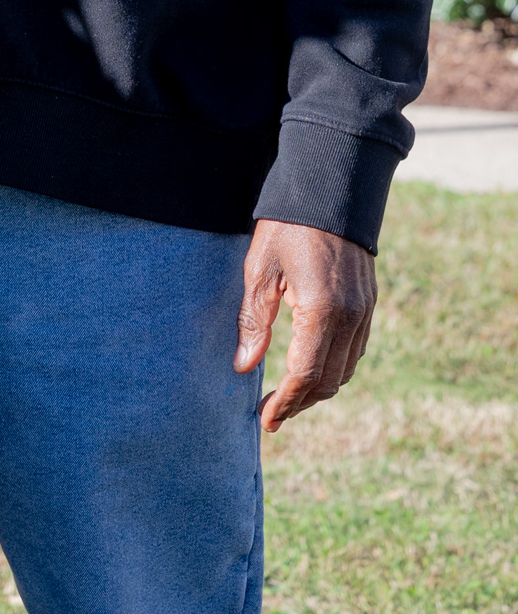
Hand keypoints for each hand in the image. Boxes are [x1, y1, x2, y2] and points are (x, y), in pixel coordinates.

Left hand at [234, 218, 376, 430]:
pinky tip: (309, 369)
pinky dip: (333, 369)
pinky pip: (354, 352)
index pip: (306, 374)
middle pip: (329, 380)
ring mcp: (365, 313)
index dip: (286, 402)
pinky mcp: (369, 306)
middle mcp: (351, 318)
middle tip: (271, 414)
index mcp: (323, 310)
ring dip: (317, 389)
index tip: (267, 419)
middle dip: (300, 402)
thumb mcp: (259, 269)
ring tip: (286, 398)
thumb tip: (244, 367)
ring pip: (346, 370)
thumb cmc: (286, 227)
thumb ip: (254, 320)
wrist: (329, 193)